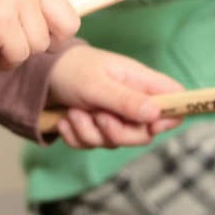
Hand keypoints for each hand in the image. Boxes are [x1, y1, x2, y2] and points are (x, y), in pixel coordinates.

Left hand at [46, 46, 183, 148]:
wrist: (40, 74)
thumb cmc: (72, 70)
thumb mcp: (97, 85)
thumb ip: (126, 101)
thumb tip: (158, 114)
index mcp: (139, 81)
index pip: (174, 97)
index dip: (171, 115)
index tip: (152, 126)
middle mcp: (131, 99)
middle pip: (146, 132)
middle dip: (119, 133)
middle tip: (99, 118)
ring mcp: (114, 115)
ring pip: (117, 142)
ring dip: (91, 133)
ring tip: (73, 113)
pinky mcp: (96, 127)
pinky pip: (94, 144)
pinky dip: (77, 137)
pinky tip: (64, 121)